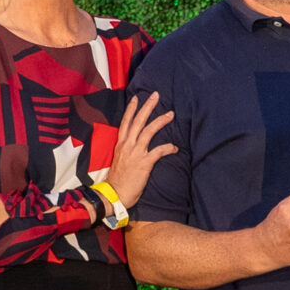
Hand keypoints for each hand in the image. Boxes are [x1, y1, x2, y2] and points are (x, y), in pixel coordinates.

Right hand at [106, 92, 176, 209]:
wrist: (115, 194)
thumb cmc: (118, 180)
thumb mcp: (119, 160)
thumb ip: (126, 150)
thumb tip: (134, 145)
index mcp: (120, 144)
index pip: (125, 122)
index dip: (131, 109)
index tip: (136, 98)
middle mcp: (127, 145)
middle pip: (138, 121)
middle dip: (148, 107)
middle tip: (156, 95)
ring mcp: (135, 153)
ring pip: (149, 131)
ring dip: (161, 121)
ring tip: (171, 114)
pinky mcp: (144, 163)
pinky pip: (159, 151)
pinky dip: (168, 147)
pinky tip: (175, 147)